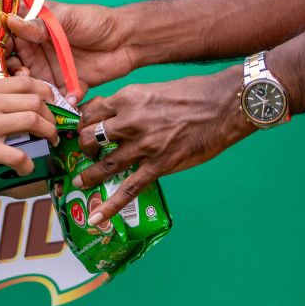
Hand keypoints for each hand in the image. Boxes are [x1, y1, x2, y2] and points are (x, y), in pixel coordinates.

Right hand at [0, 76, 58, 178]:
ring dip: (48, 134)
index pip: (28, 82)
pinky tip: (27, 168)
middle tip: (55, 128)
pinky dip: (29, 164)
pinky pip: (18, 156)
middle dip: (53, 115)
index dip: (49, 93)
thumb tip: (18, 93)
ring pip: (33, 121)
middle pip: (36, 100)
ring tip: (49, 143)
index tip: (54, 105)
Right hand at [4, 1, 137, 97]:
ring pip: (30, 87)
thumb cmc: (95, 20)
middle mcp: (37, 52)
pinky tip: (66, 99)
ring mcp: (51, 70)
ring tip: (39, 90)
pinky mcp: (66, 86)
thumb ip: (39, 23)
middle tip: (21, 74)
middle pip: (12, 66)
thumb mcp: (66, 17)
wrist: (126, 39)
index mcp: (33, 30)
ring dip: (30, 92)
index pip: (6, 39)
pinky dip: (59, 103)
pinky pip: (56, 100)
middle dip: (10, 74)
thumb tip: (11, 21)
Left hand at [71, 67, 254, 226]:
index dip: (85, 121)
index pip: (93, 111)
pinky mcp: (160, 165)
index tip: (84, 128)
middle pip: (91, 137)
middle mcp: (130, 121)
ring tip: (81, 181)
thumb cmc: (195, 92)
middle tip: (85, 152)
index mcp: (128, 97)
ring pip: (104, 164)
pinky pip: (129, 189)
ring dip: (89, 175)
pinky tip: (97, 216)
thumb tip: (122, 116)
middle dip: (84, 146)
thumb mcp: (155, 89)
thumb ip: (135, 104)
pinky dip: (110, 205)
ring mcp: (144, 145)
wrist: (224, 105)